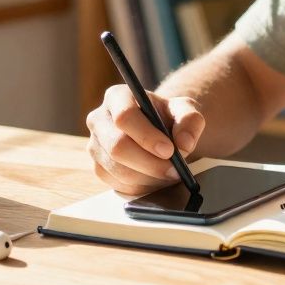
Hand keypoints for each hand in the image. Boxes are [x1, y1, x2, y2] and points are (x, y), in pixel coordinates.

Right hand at [85, 83, 205, 194]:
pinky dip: (141, 187)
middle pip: (118, 147)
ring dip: (148, 177)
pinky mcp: (98, 167)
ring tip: (169, 174)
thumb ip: (190, 121)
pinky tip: (156, 179)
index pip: (124, 116)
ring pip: (118, 169)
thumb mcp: (185, 111)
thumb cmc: (168, 117)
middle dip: (150, 163)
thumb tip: (184, 143)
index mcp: (117, 97)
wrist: (159, 132)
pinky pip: (117, 184)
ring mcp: (95, 145)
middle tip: (175, 170)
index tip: (169, 150)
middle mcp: (99, 119)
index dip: (146, 136)